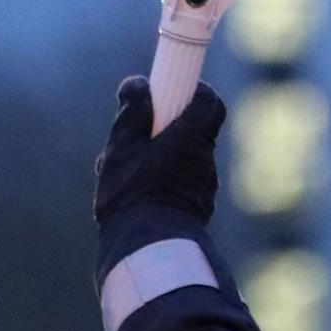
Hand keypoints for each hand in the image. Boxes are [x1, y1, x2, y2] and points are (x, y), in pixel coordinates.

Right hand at [94, 76, 226, 227]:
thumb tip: (137, 83)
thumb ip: (132, 112)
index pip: (208, 102)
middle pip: (192, 131)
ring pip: (183, 160)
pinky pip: (182, 186)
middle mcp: (205, 159)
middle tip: (137, 135)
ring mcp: (205, 186)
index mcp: (192, 138)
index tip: (173, 90)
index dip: (194, 92)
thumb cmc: (132, 194)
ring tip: (124, 175)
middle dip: (166, 128)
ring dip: (159, 159)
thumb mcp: (122, 147)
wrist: (147, 247)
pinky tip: (135, 198)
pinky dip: (163, 183)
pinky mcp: (198, 209)